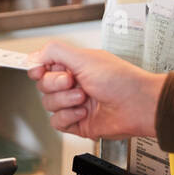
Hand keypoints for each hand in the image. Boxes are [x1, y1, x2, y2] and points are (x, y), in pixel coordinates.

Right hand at [26, 41, 162, 138]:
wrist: (138, 106)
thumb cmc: (121, 80)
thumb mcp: (85, 57)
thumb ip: (55, 52)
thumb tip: (35, 54)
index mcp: (74, 65)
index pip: (44, 65)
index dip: (38, 68)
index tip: (39, 70)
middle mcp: (73, 83)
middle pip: (43, 85)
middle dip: (56, 84)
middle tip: (73, 81)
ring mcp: (75, 103)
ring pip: (49, 104)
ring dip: (65, 101)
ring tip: (84, 98)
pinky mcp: (77, 122)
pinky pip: (57, 122)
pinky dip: (68, 117)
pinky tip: (83, 112)